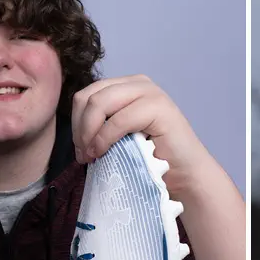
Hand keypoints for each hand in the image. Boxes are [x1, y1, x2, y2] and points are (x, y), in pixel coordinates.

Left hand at [71, 75, 210, 198]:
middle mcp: (138, 83)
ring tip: (91, 155)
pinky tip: (101, 153)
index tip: (80, 150)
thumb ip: (101, 124)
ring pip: (99, 104)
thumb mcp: (119, 137)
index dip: (76, 123)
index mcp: (126, 86)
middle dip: (79, 128)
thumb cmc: (152, 161)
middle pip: (89, 97)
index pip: (86, 95)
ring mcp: (150, 92)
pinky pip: (118, 120)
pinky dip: (104, 138)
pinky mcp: (159, 107)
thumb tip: (73, 133)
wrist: (185, 176)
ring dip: (89, 133)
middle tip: (84, 155)